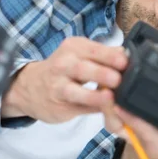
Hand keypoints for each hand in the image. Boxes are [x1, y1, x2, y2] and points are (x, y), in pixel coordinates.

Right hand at [1, 37, 127, 122]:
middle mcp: (63, 65)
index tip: (126, 62)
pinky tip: (106, 110)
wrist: (29, 87)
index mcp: (72, 48)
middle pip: (83, 68)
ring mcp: (59, 87)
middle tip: (119, 78)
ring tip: (110, 97)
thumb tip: (128, 54)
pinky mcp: (60, 106)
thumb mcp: (78, 54)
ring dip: (94, 95)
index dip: (111, 56)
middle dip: (102, 73)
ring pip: (76, 91)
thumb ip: (102, 55)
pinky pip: (78, 109)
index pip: (93, 49)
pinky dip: (93, 110)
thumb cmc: (62, 69)